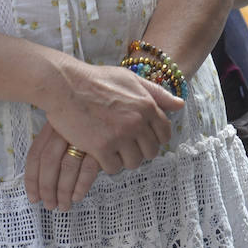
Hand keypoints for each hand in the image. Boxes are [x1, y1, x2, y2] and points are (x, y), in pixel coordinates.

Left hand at [25, 121, 100, 210]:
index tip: (33, 197)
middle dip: (46, 188)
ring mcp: (83, 135)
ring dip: (63, 192)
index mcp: (54, 125)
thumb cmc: (92, 118)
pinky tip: (77, 196)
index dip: (31, 179)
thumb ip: (58, 142)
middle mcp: (66, 129)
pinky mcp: (101, 143)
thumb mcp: (69, 123)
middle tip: (49, 206)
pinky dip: (81, 186)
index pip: (35, 154)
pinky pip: (88, 169)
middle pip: (48, 161)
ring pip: (67, 167)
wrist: (118, 104)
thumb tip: (43, 175)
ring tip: (64, 206)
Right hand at [39, 62, 184, 176]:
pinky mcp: (101, 147)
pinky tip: (102, 155)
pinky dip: (109, 164)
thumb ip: (157, 93)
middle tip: (127, 147)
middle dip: (141, 151)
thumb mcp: (131, 79)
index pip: (164, 133)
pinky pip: (114, 168)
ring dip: (125, 160)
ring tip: (115, 152)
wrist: (66, 85)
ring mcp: (120, 135)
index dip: (157, 139)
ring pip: (134, 162)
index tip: (145, 140)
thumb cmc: (97, 79)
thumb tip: (180, 104)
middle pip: (150, 151)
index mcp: (147, 105)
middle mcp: (137, 121)